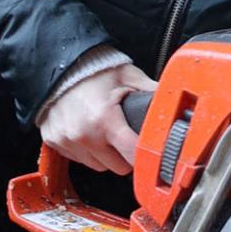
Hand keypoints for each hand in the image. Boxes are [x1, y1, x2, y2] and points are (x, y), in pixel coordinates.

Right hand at [37, 63, 155, 174]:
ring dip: (104, 155)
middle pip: (117, 167)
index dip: (145, 157)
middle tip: (125, 137)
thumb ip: (153, 93)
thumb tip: (176, 103)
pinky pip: (78, 159)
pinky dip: (85, 151)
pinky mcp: (53, 142)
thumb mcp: (129, 77)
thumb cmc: (95, 70)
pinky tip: (88, 132)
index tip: (151, 155)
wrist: (61, 64)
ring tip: (105, 132)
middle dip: (125, 155)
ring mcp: (66, 140)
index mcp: (105, 120)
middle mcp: (83, 134)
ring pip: (97, 166)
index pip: (132, 156)